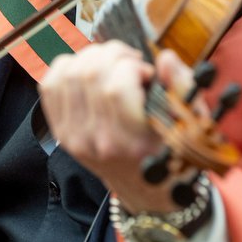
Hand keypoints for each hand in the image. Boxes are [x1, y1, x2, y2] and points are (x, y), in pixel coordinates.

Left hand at [39, 40, 198, 212]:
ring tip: (113, 66)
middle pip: (89, 72)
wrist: (147, 188)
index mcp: (133, 142)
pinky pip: (50, 83)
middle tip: (131, 64)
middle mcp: (98, 141)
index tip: (146, 74)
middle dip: (113, 54)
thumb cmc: (172, 150)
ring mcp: (74, 137)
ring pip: (68, 71)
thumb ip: (182, 87)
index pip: (116, 87)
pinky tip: (91, 72)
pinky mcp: (61, 132)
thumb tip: (166, 58)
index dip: (132, 66)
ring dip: (93, 57)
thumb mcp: (191, 122)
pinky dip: (69, 66)